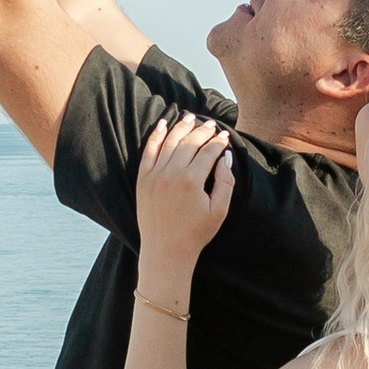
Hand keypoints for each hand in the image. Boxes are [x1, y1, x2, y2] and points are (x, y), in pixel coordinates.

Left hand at [135, 114, 233, 286]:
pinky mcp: (143, 180)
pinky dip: (156, 136)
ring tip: (190, 117)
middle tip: (211, 124)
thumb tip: (225, 157)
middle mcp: (171, 174)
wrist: (165, 251)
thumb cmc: (196, 233)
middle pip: (189, 143)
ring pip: (169, 142)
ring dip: (181, 127)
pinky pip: (149, 151)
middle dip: (202, 131)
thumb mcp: (219, 210)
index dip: (218, 142)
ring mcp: (154, 175)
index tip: (225, 136)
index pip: (208, 152)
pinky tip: (163, 124)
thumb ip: (225, 182)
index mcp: (192, 181)